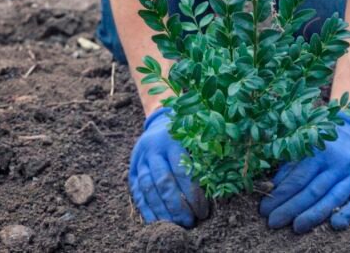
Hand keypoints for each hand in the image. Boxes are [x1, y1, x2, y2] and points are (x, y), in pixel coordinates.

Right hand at [129, 108, 208, 226]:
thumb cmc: (185, 135)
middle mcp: (153, 149)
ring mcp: (139, 159)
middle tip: (190, 222)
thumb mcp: (194, 139)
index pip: (182, 172)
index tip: (203, 211)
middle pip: (163, 182)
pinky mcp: (132, 169)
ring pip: (148, 188)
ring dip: (161, 210)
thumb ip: (203, 157)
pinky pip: (136, 192)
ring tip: (175, 225)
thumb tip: (218, 185)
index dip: (193, 194)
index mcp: (172, 141)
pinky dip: (146, 209)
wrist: (159, 123)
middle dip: (177, 206)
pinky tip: (156, 222)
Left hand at [260, 113, 349, 232]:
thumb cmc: (321, 141)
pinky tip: (335, 224)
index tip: (265, 209)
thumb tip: (273, 187)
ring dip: (314, 215)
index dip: (280, 195)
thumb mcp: (304, 146)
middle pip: (312, 190)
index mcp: (318, 151)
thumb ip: (290, 165)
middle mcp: (337, 162)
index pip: (297, 178)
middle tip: (274, 222)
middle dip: (291, 208)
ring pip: (332, 198)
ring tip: (297, 227)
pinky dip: (349, 214)